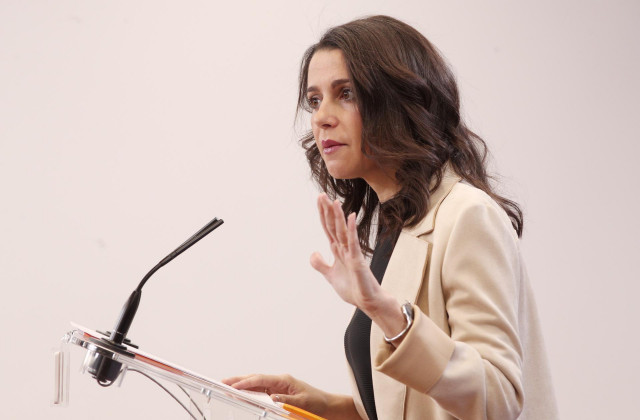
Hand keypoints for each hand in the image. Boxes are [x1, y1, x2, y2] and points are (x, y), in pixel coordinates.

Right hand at [222, 373, 329, 414]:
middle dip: (238, 380)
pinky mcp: (278, 393)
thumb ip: (286, 400)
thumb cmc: (317, 403)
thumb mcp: (302, 402)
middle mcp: (279, 381)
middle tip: (222, 382)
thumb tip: (272, 398)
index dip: (246, 383)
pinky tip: (241, 394)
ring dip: (242, 385)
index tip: (233, 386)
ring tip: (227, 387)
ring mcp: (278, 386)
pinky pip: (260, 391)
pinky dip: (249, 392)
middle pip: (255, 379)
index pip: (260, 380)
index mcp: (284, 380)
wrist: (327, 406)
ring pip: (256, 384)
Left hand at [310, 194, 386, 315]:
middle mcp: (345, 248)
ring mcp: (352, 253)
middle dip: (327, 211)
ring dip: (338, 216)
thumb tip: (314, 252)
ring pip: (342, 231)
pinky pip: (353, 242)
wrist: (368, 301)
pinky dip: (350, 229)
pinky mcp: (358, 260)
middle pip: (334, 226)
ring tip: (334, 201)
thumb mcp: (330, 276)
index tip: (319, 200)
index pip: (328, 228)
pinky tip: (350, 217)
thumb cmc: (353, 288)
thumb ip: (321, 264)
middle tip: (322, 194)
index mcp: (338, 250)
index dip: (323, 214)